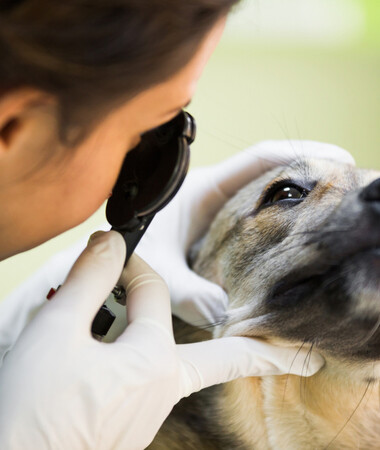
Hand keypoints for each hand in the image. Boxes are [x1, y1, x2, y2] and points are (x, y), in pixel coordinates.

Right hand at [0, 231, 323, 449]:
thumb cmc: (31, 409)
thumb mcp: (57, 331)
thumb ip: (91, 279)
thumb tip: (111, 242)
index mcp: (152, 361)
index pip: (150, 290)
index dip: (128, 263)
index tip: (111, 253)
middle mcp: (162, 388)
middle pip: (223, 355)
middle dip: (266, 352)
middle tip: (307, 358)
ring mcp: (149, 409)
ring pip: (185, 363)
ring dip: (201, 344)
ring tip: (257, 351)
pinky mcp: (131, 421)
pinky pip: (158, 380)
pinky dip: (161, 360)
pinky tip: (143, 353)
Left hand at [136, 140, 355, 324]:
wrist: (106, 266)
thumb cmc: (123, 258)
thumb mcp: (153, 269)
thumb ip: (183, 289)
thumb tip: (223, 315)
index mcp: (200, 188)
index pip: (258, 159)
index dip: (299, 154)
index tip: (338, 159)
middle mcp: (213, 195)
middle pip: (270, 174)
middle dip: (310, 176)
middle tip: (350, 189)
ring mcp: (218, 214)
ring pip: (266, 199)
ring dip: (298, 202)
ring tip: (336, 214)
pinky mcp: (218, 234)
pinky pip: (256, 223)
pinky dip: (280, 227)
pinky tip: (300, 246)